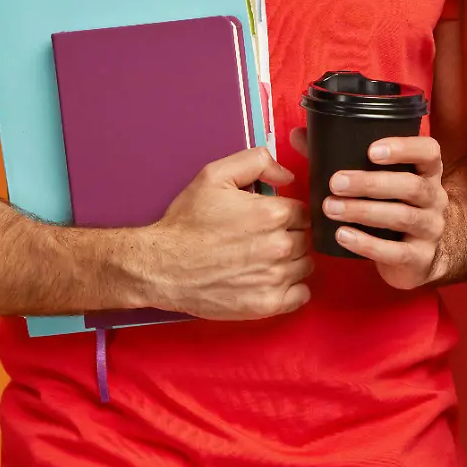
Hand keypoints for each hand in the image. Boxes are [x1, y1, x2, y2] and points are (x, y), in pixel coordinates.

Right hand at [135, 147, 310, 319]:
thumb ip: (257, 162)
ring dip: (289, 262)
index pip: (303, 212)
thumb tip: (287, 175)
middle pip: (305, 238)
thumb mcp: (215, 176)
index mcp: (273, 213)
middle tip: (259, 240)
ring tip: (261, 260)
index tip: (267, 220)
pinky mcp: (267, 304)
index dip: (285, 214)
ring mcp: (275, 278)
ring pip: (304, 265)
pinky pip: (301, 295)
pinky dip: (291, 289)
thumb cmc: (187, 223)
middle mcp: (280, 246)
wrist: (162, 266)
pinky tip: (269, 281)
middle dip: (287, 236)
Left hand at [291, 127, 449, 289]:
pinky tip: (342, 236)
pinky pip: (396, 251)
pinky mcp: (420, 257)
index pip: (429, 151)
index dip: (404, 148)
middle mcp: (435, 197)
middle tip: (335, 182)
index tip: (371, 150)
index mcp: (427, 172)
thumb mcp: (376, 180)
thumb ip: (340, 156)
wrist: (415, 257)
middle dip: (371, 183)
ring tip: (330, 208)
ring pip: (403, 217)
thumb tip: (300, 135)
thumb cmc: (391, 207)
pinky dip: (367, 244)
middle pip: (411, 185)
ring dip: (363, 211)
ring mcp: (430, 229)